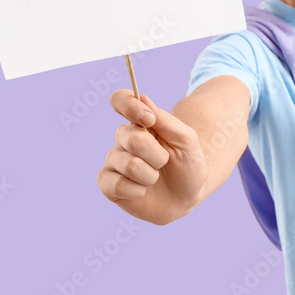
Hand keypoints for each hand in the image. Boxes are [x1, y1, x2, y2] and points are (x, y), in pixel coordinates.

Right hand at [97, 90, 207, 219]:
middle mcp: (123, 139)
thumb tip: (142, 98)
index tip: (149, 119)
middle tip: (164, 162)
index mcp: (140, 122)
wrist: (186, 197)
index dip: (129, 105)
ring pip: (130, 165)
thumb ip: (165, 120)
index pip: (120, 100)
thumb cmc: (187, 165)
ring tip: (154, 178)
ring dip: (151, 175)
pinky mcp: (107, 184)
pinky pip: (118, 185)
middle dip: (158, 155)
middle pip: (132, 138)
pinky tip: (142, 191)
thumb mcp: (186, 140)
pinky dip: (138, 191)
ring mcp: (113, 161)